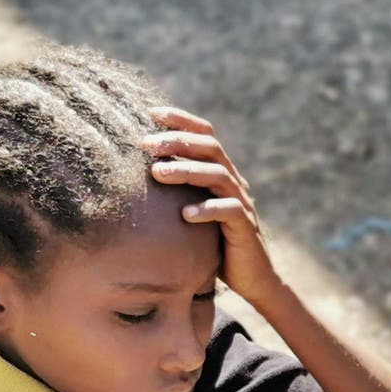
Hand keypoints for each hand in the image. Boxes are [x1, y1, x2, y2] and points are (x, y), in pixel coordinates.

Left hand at [145, 108, 280, 307]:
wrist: (252, 278)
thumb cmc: (215, 243)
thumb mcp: (194, 209)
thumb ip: (179, 189)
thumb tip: (138, 170)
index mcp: (223, 173)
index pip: (206, 135)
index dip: (182, 120)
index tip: (151, 114)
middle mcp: (235, 182)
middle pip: (210, 148)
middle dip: (177, 141)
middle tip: (146, 144)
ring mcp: (242, 204)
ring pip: (218, 175)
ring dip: (186, 171)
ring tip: (157, 173)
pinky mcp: (246, 228)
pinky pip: (229, 211)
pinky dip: (207, 210)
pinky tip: (185, 215)